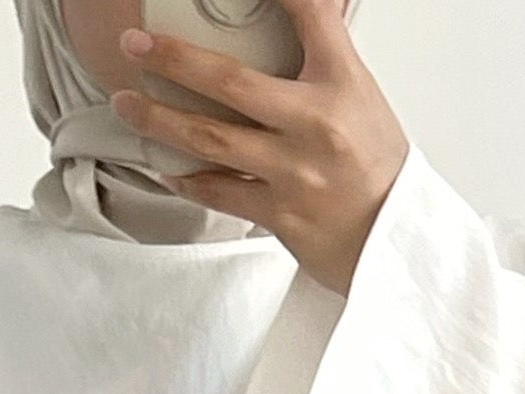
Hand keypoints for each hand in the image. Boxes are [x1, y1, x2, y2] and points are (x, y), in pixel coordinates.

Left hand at [112, 1, 407, 293]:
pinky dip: (188, 178)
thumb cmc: (377, 168)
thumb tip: (293, 19)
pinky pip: (220, 192)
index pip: (310, 13)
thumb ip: (321, 59)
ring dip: (160, 120)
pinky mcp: (281, 215)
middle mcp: (316, 124)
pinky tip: (165, 165)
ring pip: (211, 139)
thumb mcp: (360, 97)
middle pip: (229, 81)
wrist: (397, 241)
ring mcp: (295, 172)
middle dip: (173, 59)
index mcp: (342, 83)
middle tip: (135, 46)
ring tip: (128, 104)